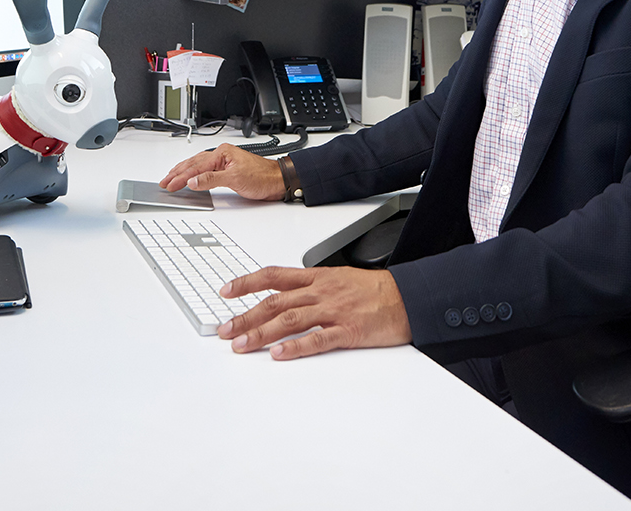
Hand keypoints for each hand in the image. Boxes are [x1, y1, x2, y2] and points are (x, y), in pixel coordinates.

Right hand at [159, 143, 284, 199]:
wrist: (278, 180)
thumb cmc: (262, 177)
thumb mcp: (235, 179)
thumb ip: (211, 179)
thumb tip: (193, 181)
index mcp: (222, 153)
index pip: (196, 166)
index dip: (181, 177)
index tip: (169, 185)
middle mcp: (222, 155)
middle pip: (193, 163)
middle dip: (177, 173)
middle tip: (164, 182)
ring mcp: (224, 162)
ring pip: (197, 165)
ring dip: (183, 172)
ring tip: (171, 177)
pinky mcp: (227, 170)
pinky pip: (205, 170)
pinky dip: (194, 174)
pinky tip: (189, 178)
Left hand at [216, 266, 411, 358]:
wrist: (406, 297)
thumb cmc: (374, 290)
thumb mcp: (338, 278)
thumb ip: (310, 286)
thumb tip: (283, 295)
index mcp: (317, 278)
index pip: (274, 276)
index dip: (247, 282)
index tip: (226, 291)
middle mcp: (321, 292)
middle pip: (275, 302)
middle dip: (246, 316)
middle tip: (224, 330)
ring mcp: (334, 311)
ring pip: (290, 320)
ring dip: (261, 333)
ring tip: (241, 345)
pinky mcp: (348, 331)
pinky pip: (318, 339)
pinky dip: (296, 347)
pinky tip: (279, 354)